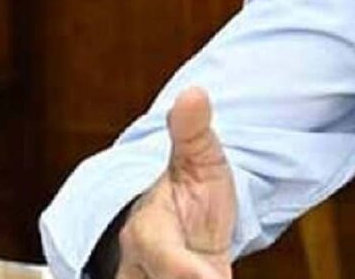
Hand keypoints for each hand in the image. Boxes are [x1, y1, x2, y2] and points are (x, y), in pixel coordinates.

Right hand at [117, 86, 236, 278]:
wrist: (184, 221)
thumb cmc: (191, 189)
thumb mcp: (201, 159)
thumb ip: (194, 132)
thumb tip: (193, 94)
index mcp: (146, 229)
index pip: (159, 254)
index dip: (186, 271)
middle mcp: (136, 266)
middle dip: (190, 278)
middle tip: (217, 277)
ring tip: (217, 275)